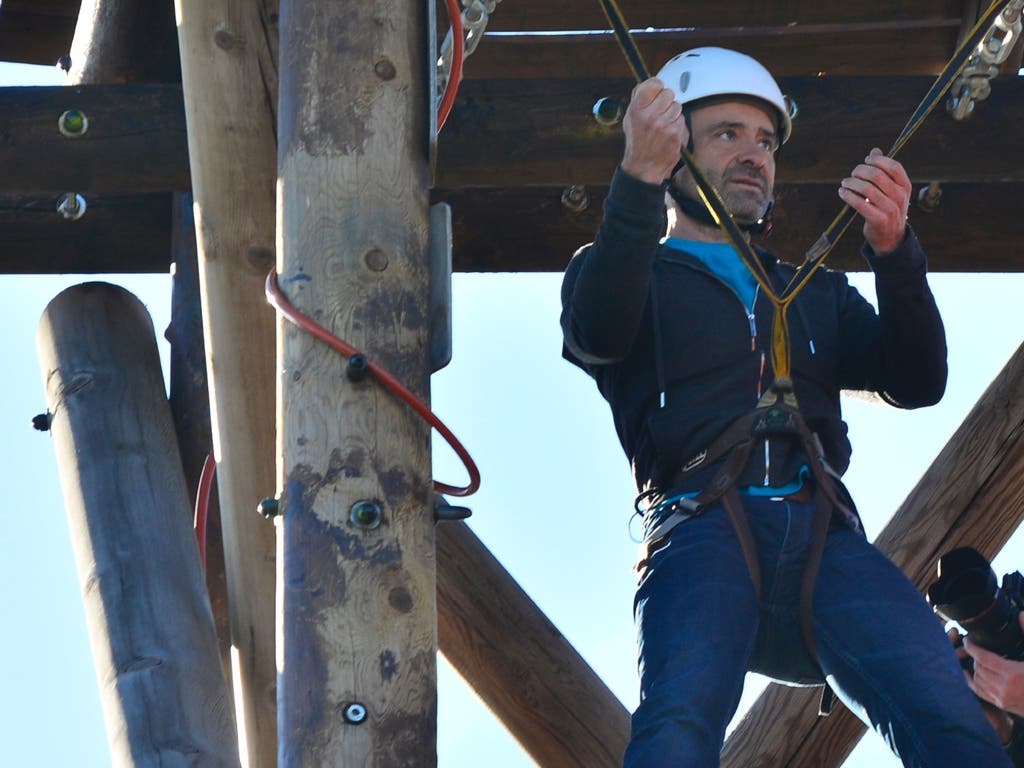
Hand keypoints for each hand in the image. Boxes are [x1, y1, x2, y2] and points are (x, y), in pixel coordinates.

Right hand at [621, 78, 688, 184]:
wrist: (643, 167)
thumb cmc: (637, 141)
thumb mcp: (630, 119)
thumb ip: (638, 100)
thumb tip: (649, 82)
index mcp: (635, 110)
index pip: (654, 83)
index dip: (657, 86)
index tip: (657, 91)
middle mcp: (649, 116)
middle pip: (668, 93)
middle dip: (666, 101)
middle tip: (660, 111)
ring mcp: (663, 125)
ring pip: (677, 106)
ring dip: (672, 113)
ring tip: (663, 125)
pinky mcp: (674, 133)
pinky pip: (681, 119)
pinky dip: (676, 125)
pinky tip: (668, 133)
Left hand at [838, 148, 910, 254]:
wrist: (891, 238)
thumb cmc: (888, 209)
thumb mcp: (891, 191)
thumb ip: (884, 172)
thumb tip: (875, 150)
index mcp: (905, 187)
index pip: (893, 166)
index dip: (878, 160)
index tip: (866, 160)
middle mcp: (900, 197)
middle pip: (877, 175)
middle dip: (860, 171)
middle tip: (852, 174)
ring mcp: (890, 209)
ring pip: (866, 189)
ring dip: (851, 183)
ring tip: (845, 183)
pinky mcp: (878, 220)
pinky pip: (860, 204)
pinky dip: (848, 196)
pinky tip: (842, 192)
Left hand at [950, 627, 1014, 743]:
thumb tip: (1021, 616)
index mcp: (1012, 674)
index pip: (982, 657)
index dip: (972, 647)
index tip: (967, 639)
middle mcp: (1004, 688)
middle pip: (978, 668)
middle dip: (974, 656)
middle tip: (975, 647)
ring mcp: (1002, 698)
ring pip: (977, 680)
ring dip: (974, 668)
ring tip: (977, 659)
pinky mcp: (1003, 706)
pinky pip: (981, 692)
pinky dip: (973, 682)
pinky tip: (971, 675)